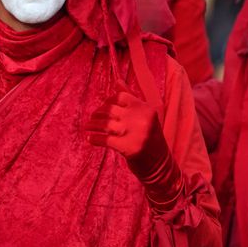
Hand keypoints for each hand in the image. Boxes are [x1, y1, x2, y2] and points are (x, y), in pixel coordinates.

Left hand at [85, 87, 183, 209]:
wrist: (160, 165)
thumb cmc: (149, 139)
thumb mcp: (144, 117)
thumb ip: (130, 99)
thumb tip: (117, 80)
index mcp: (146, 108)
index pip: (120, 97)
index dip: (108, 101)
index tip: (103, 107)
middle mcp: (142, 119)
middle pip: (110, 110)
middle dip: (98, 113)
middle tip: (92, 118)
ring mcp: (136, 133)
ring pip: (106, 124)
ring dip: (93, 125)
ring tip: (87, 127)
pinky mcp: (129, 148)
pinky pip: (105, 139)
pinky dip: (95, 138)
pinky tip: (90, 139)